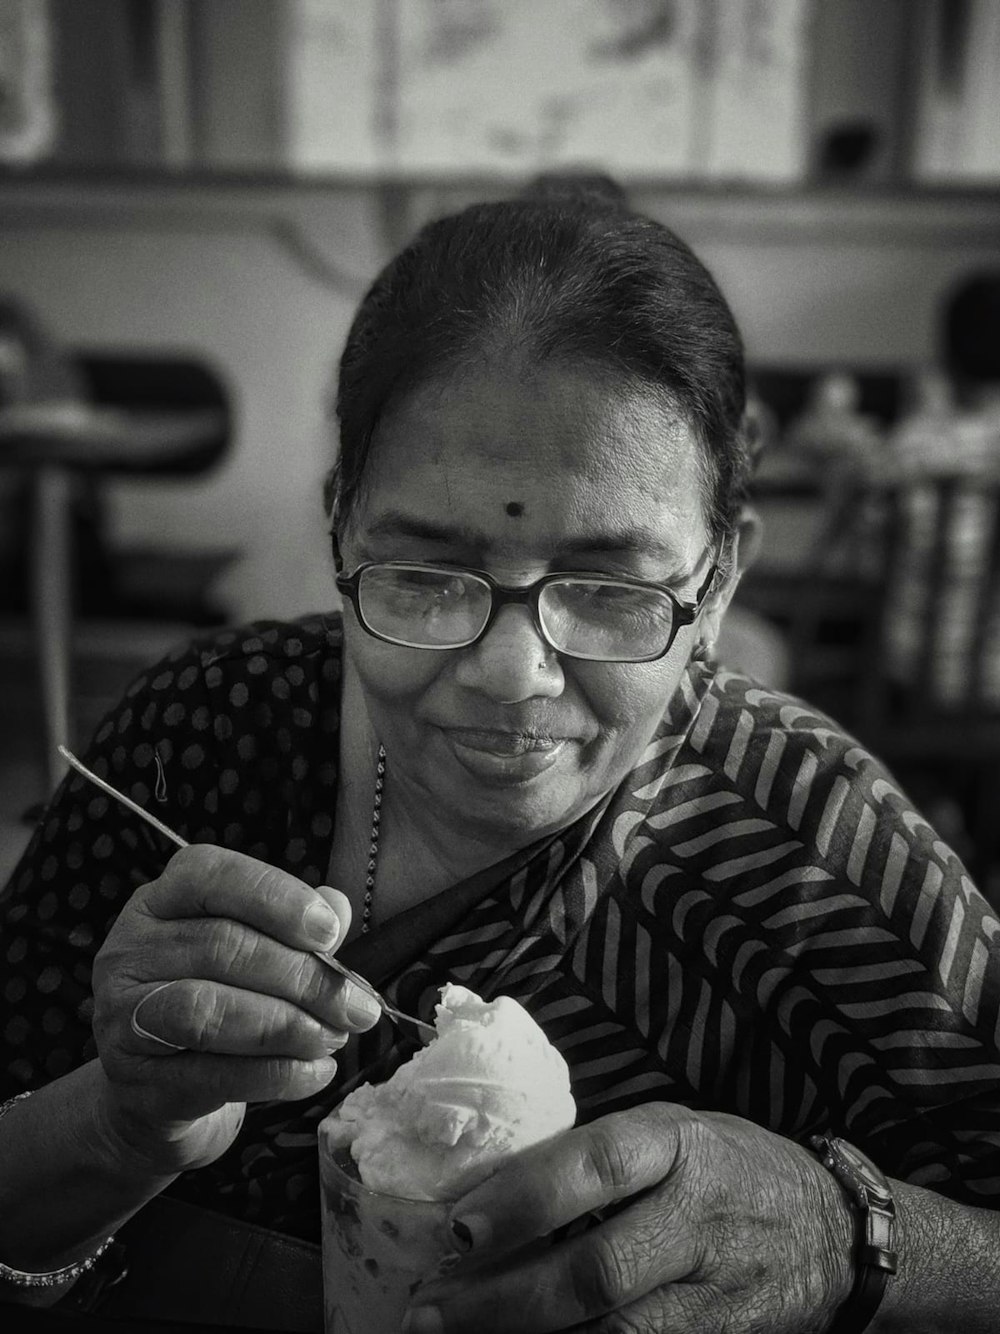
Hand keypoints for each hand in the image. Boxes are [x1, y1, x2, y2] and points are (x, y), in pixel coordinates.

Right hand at [90, 844, 380, 1174]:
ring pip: (208, 1009)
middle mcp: (130, 951)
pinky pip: (213, 1074)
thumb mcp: (251, 956)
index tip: (331, 931)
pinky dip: (276, 1074)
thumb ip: (292, 928)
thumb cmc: (217, 1004)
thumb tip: (337, 906)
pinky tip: (315, 1072)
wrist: (156, 1096)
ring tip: (335, 1038)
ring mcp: (123, 1018)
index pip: (209, 876)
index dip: (275, 897)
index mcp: (159, 902)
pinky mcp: (136, 1082)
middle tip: (358, 1007)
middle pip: (221, 946)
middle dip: (303, 977)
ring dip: (288, 1025)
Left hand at [406, 1103, 854, 1333]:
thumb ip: (601, 1157)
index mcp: (679, 1145)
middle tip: (430, 1311)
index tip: (459, 1225)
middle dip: (505, 1300)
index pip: (597, 1165)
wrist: (833, 1234)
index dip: (526, 1197)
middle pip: (597, 1271)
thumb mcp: (675, 1131)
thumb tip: (494, 1188)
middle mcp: (697, 1218)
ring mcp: (714, 1295)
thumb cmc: (729, 1168)